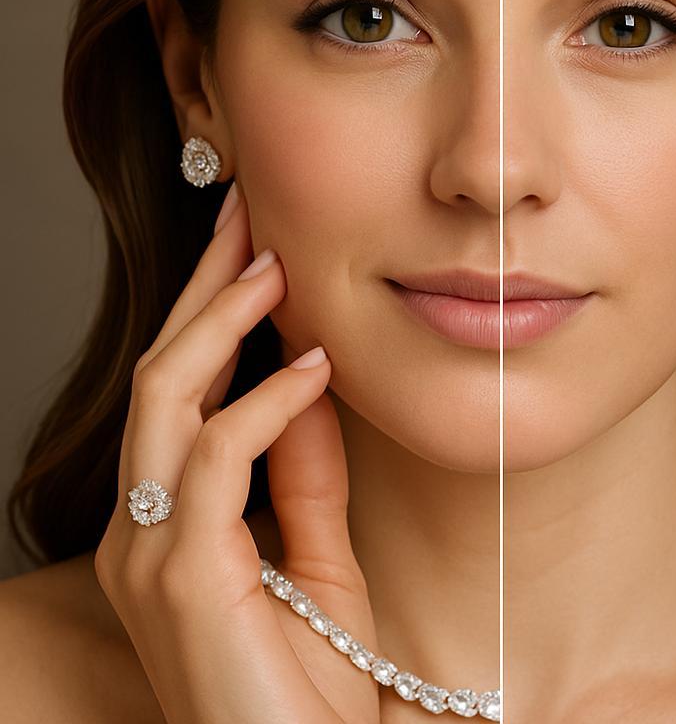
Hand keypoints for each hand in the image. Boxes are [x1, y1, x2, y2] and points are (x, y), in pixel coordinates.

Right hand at [94, 180, 379, 723]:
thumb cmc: (310, 679)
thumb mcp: (316, 553)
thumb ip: (303, 469)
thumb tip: (307, 377)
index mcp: (165, 523)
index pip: (180, 392)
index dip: (211, 313)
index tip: (254, 248)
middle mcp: (138, 530)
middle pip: (163, 377)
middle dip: (204, 290)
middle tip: (249, 218)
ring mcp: (148, 554)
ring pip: (168, 400)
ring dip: (222, 323)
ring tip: (274, 266)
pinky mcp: (180, 578)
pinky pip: (214, 459)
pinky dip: (266, 404)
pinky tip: (314, 368)